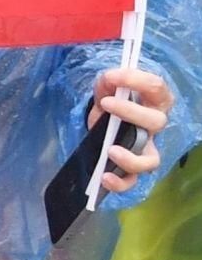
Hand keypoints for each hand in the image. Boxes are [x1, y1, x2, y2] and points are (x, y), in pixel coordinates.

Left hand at [89, 65, 172, 193]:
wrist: (101, 124)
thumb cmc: (112, 105)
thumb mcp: (107, 91)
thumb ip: (107, 84)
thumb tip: (109, 78)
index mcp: (154, 102)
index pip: (157, 87)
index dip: (137, 80)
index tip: (113, 76)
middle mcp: (155, 127)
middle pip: (158, 122)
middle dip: (132, 111)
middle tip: (106, 103)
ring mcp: (145, 149)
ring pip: (152, 160)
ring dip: (132, 158)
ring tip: (110, 150)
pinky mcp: (131, 168)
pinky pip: (132, 180)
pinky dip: (120, 182)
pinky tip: (104, 176)